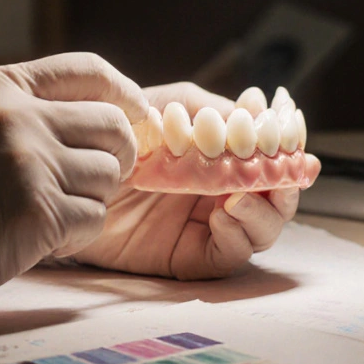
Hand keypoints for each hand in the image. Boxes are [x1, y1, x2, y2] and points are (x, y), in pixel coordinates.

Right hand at [0, 53, 146, 345]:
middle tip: (89, 183)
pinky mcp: (36, 211)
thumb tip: (89, 123)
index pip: (90, 71)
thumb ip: (17, 113)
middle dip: (115, 157)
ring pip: (109, 176)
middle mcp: (16, 115)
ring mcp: (28, 161)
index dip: (124, 95)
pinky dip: (75, 235)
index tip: (134, 119)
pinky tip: (36, 238)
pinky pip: (93, 219)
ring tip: (47, 213)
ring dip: (90, 200)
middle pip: (114, 125)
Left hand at [71, 82, 300, 280]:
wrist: (69, 171)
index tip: (294, 133)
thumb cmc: (115, 135)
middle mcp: (220, 190)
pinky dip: (240, 234)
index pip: (271, 157)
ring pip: (262, 229)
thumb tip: (256, 110)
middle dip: (288, 184)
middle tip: (284, 170)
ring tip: (243, 192)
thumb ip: (210, 109)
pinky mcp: (189, 256)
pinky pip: (230, 254)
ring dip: (267, 211)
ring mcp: (206, 224)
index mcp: (220, 156)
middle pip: (277, 198)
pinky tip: (226, 212)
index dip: (290, 147)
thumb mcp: (166, 107)